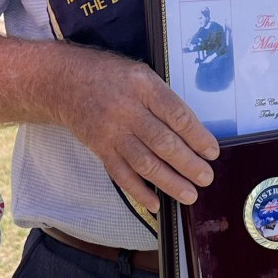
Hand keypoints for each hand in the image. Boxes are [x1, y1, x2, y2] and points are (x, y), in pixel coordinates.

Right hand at [56, 47, 218, 210]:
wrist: (65, 82)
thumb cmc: (111, 76)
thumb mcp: (141, 75)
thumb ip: (164, 99)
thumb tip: (193, 132)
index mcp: (143, 87)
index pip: (177, 116)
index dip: (198, 137)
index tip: (212, 152)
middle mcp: (127, 110)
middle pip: (163, 142)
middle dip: (188, 164)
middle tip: (206, 178)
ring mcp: (111, 132)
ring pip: (144, 163)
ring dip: (169, 182)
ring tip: (189, 194)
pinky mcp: (99, 148)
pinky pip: (121, 174)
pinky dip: (139, 191)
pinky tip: (155, 203)